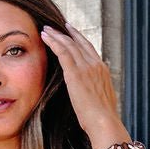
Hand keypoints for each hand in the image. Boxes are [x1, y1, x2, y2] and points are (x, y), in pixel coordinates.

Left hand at [40, 23, 131, 148]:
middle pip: (79, 43)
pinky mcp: (75, 73)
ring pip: (69, 44)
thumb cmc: (102, 119)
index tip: (71, 32)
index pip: (89, 49)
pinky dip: (53, 42)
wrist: (104, 122)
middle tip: (55, 26)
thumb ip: (97, 92)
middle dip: (66, 33)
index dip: (78, 39)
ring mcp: (86, 67)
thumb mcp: (102, 101)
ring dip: (56, 35)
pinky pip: (62, 51)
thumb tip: (94, 95)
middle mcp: (96, 64)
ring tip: (45, 29)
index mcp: (103, 70)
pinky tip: (44, 37)